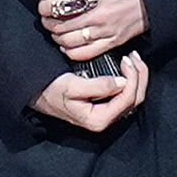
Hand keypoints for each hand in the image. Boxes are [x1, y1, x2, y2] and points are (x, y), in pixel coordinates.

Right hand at [35, 58, 149, 135]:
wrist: (37, 94)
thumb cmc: (51, 91)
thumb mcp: (72, 86)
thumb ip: (98, 86)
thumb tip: (123, 82)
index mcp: (99, 119)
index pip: (127, 99)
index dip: (132, 78)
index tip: (126, 58)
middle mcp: (105, 120)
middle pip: (135, 99)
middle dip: (139, 76)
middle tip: (133, 56)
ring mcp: (106, 114)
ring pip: (133, 97)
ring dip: (137, 77)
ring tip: (132, 59)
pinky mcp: (104, 107)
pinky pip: (125, 95)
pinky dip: (130, 80)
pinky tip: (126, 67)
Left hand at [36, 0, 146, 58]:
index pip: (60, 4)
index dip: (46, 6)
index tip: (43, 5)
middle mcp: (97, 14)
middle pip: (61, 25)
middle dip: (48, 22)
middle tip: (46, 18)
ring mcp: (104, 30)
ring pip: (69, 41)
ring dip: (57, 37)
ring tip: (55, 31)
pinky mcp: (111, 41)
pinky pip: (85, 53)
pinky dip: (71, 51)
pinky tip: (66, 45)